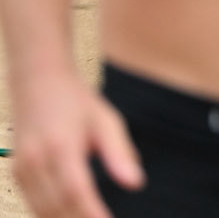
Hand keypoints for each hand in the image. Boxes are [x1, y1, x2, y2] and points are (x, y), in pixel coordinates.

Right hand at [12, 77, 143, 217]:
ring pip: (42, 211)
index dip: (91, 213)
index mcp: (62, 144)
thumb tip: (136, 183)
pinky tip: (69, 216)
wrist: (39, 80)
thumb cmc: (76, 101)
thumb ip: (120, 153)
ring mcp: (22, 168)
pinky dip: (50, 215)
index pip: (76, 190)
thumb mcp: (105, 120)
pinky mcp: (17, 173)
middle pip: (58, 207)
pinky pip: (33, 205)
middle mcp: (37, 159)